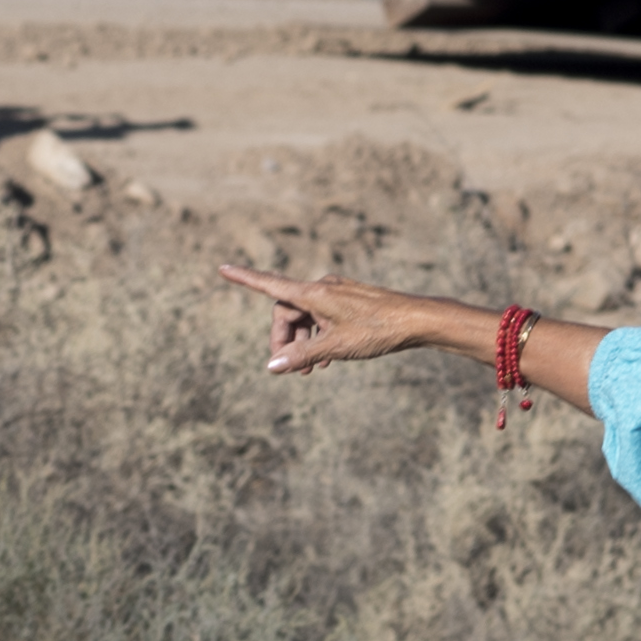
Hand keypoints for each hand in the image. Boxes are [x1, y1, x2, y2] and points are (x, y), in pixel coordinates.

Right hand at [217, 263, 476, 377]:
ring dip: (302, 343)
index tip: (222, 268)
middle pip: (287, 312)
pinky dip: (318, 337)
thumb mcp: (335, 347)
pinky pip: (323, 318)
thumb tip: (272, 367)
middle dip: (284, 340)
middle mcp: (322, 288)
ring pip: (306, 317)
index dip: (244, 279)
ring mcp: (337, 293)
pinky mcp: (350, 301)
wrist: (417, 320)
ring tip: (310, 371)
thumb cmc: (378, 330)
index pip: (270, 285)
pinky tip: (327, 361)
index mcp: (313, 293)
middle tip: (290, 369)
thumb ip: (301, 356)